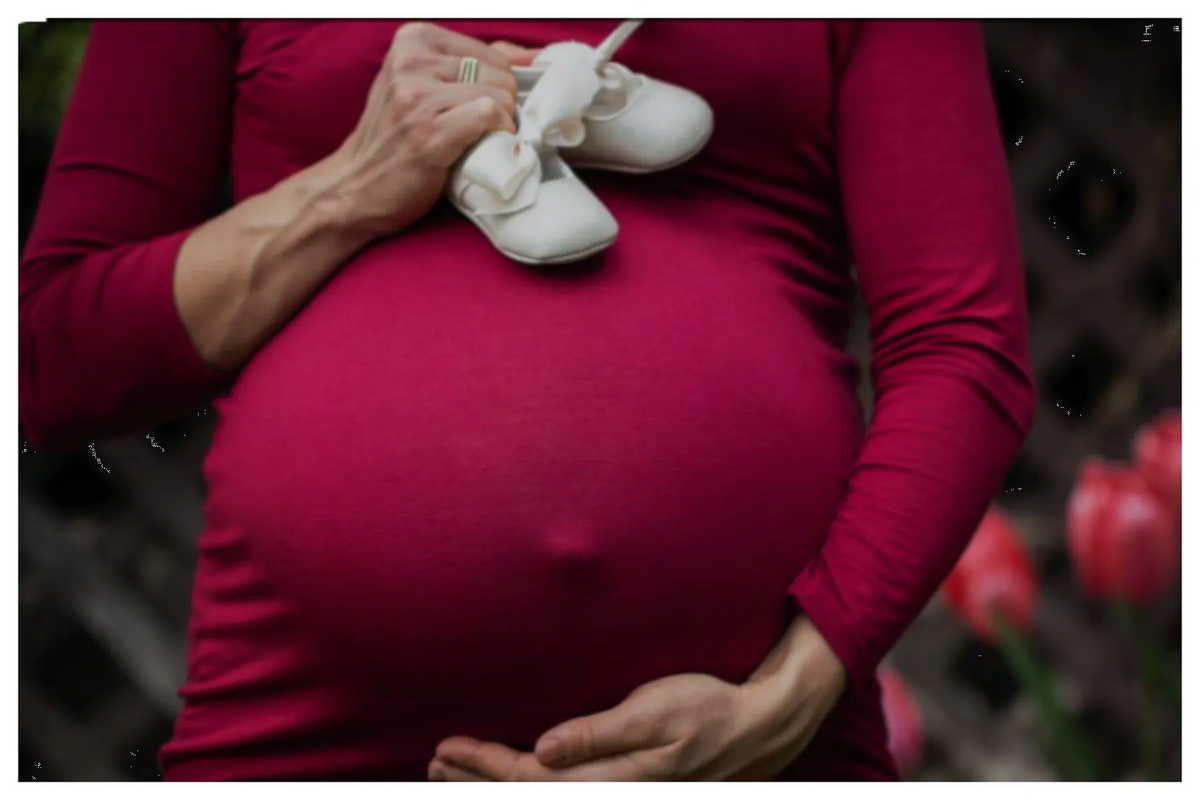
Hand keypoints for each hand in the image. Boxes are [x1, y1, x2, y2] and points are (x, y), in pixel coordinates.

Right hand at [324, 23, 528, 238]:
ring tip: (477, 141)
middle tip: (479, 131)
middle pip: (499, 74)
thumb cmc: (396, 139)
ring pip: (498, 96)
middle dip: (501, 106)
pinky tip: (480, 148)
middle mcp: (410, 62)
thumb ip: (470, 65)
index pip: (492, 53)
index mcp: (412, 40)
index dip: (499, 88)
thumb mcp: (421, 86)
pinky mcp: (427, 133)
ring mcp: (416, 97)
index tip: (482, 110)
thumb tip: (532, 57)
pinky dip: (496, 135)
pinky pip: (488, 116)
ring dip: (499, 125)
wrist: (354, 188)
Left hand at [428, 616, 846, 780]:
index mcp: (613, 778)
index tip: (447, 747)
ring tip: (455, 769)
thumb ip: (599, 734)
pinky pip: (561, 788)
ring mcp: (618, 789)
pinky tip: (514, 772)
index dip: (485, 766)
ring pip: (542, 794)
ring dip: (496, 783)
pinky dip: (526, 782)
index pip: (531, 780)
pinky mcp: (622, 781)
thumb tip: (544, 751)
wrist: (756, 725)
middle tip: (434, 760)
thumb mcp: (656, 712)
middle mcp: (611, 791)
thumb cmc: (707, 708)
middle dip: (478, 779)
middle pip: (529, 795)